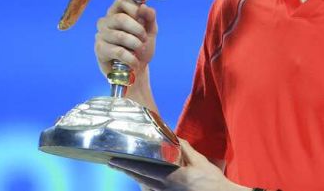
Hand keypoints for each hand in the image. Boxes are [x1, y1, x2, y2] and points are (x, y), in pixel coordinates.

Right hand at [94, 0, 157, 79]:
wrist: (137, 70)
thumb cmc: (141, 47)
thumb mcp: (150, 30)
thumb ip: (149, 17)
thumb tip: (144, 6)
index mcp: (117, 12)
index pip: (122, 0)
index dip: (135, 9)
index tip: (143, 20)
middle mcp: (106, 21)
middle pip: (120, 19)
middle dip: (138, 30)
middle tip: (144, 38)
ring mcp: (100, 35)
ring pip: (120, 36)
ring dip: (136, 44)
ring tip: (140, 50)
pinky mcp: (100, 50)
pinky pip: (118, 51)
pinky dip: (131, 58)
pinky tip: (134, 61)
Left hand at [109, 140, 244, 190]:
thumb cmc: (211, 181)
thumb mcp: (200, 162)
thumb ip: (185, 150)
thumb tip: (174, 138)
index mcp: (172, 176)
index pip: (144, 169)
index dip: (128, 164)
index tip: (114, 159)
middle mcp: (165, 188)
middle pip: (139, 178)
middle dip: (125, 170)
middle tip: (112, 162)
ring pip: (144, 186)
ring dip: (134, 177)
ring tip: (124, 169)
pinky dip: (145, 185)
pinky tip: (142, 181)